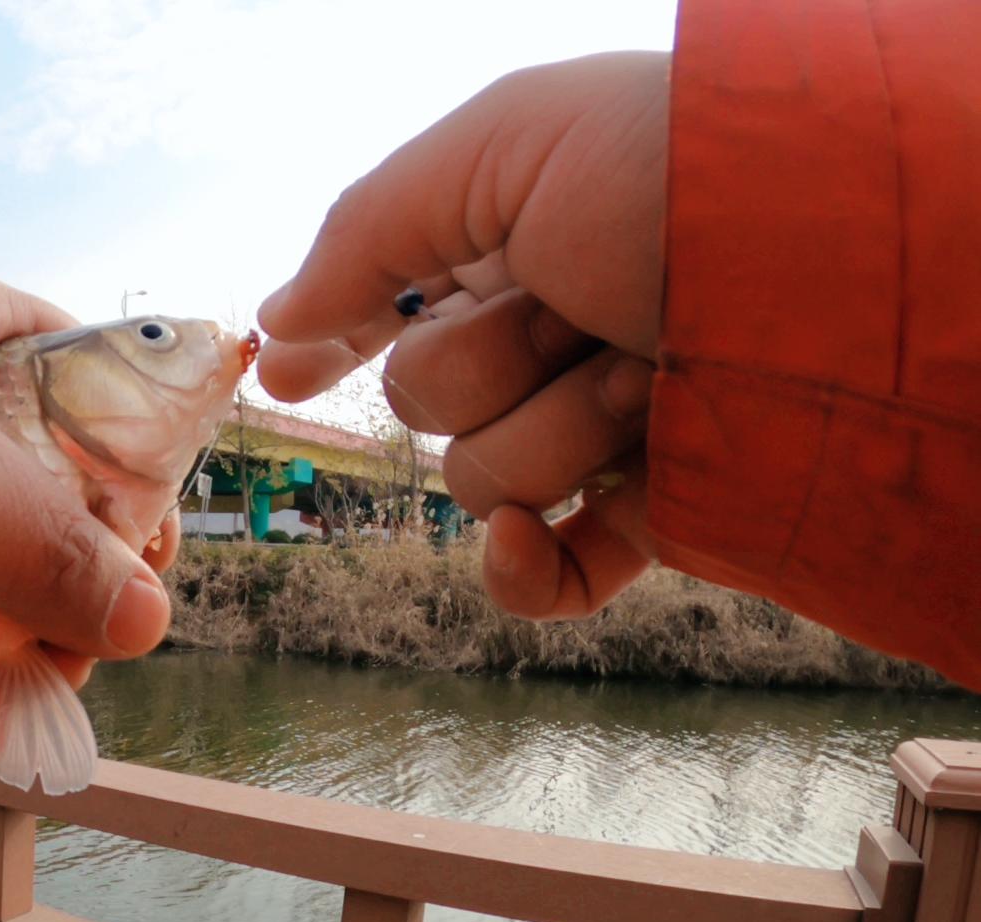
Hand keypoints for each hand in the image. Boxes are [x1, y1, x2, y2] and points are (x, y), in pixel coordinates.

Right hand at [256, 52, 668, 620]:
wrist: (838, 269)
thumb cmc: (675, 172)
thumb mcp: (503, 146)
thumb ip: (368, 227)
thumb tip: (279, 319)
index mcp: (517, 243)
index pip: (397, 305)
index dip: (339, 338)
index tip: (290, 377)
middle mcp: (553, 339)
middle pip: (426, 399)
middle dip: (487, 357)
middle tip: (576, 305)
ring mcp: (597, 434)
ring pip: (481, 478)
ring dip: (552, 425)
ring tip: (646, 370)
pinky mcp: (646, 516)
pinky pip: (543, 578)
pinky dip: (521, 569)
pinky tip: (522, 538)